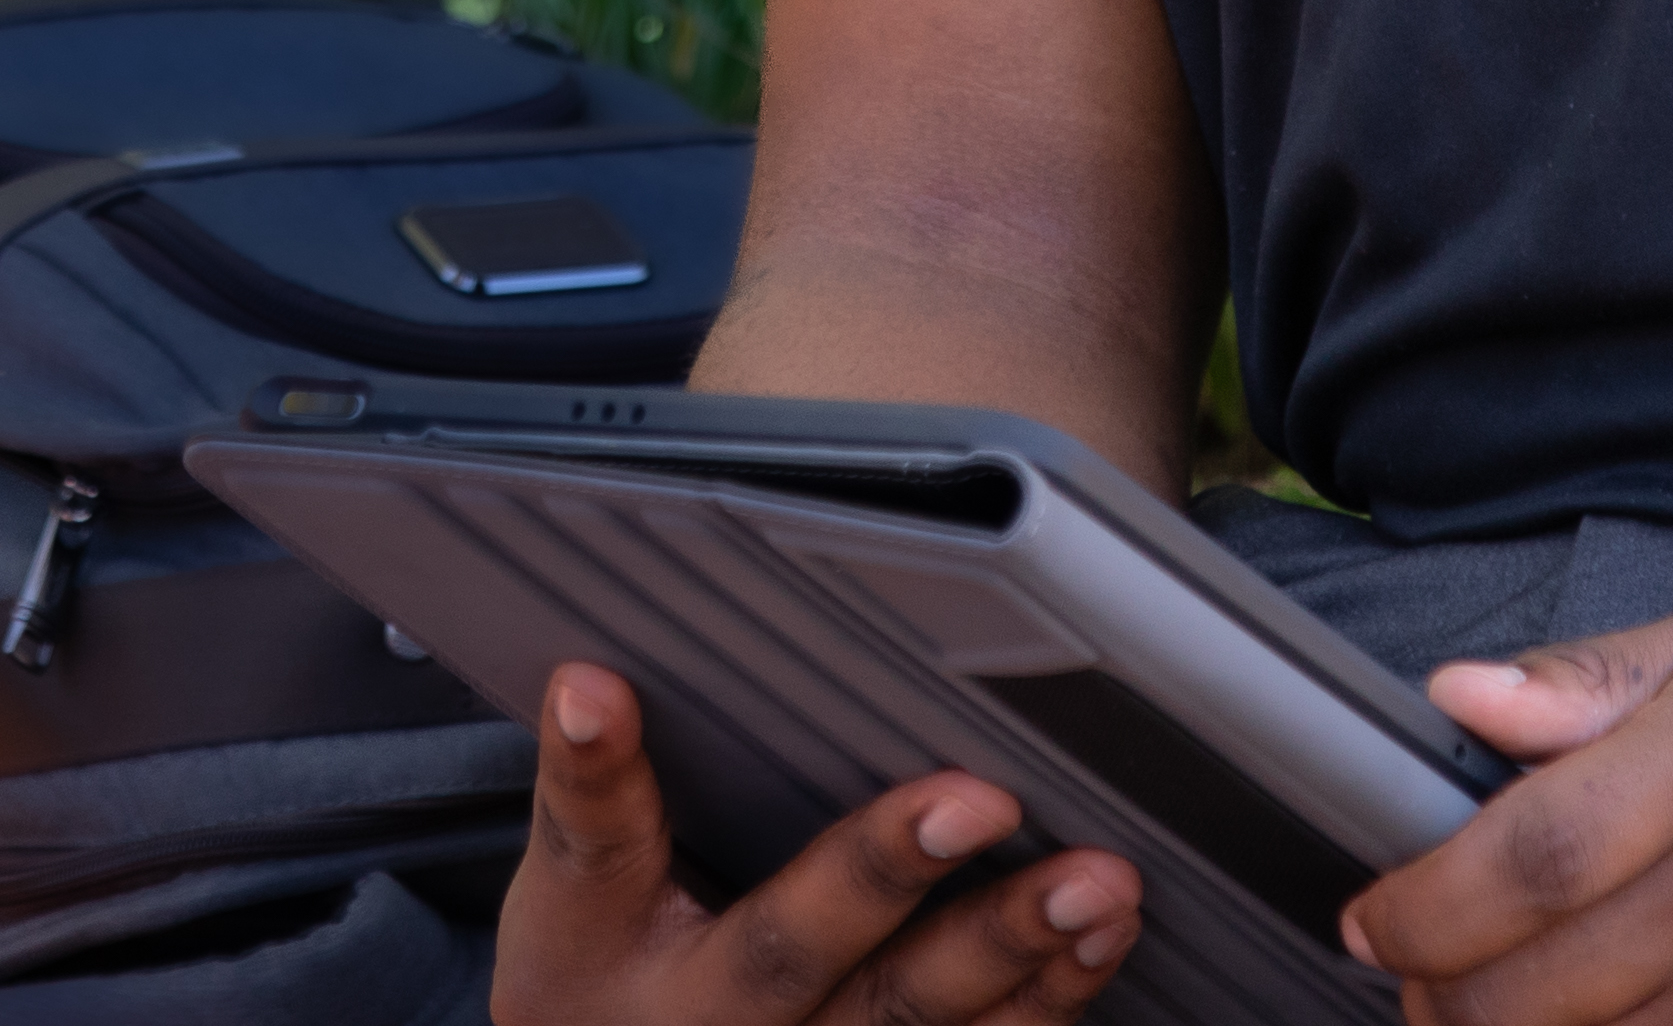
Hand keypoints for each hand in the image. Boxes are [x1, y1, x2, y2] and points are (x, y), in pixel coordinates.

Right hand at [494, 661, 1146, 1025]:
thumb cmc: (603, 980)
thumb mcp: (573, 896)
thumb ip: (592, 791)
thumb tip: (587, 682)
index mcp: (612, 947)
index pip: (606, 845)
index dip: (603, 770)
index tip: (601, 690)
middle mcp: (717, 1025)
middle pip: (793, 950)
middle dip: (884, 875)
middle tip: (976, 800)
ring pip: (911, 1022)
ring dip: (1010, 952)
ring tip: (1093, 883)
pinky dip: (1045, 1003)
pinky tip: (1098, 943)